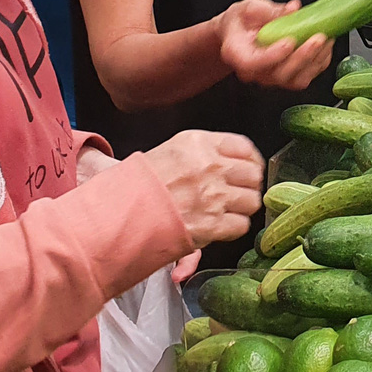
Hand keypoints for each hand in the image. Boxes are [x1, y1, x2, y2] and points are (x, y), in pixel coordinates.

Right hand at [140, 129, 262, 247]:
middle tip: (237, 193)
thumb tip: (235, 158)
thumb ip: (204, 152)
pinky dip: (234, 228)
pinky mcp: (212, 224)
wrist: (118, 212)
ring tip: (226, 210)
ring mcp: (213, 196)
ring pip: (252, 201)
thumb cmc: (139, 184)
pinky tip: (220, 226)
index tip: (248, 168)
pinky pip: (241, 225)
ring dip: (242, 207)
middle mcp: (209, 166)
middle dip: (248, 185)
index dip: (250, 160)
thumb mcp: (170, 152)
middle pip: (253, 174)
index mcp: (198, 143)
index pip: (244, 146)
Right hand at [215, 0, 334, 91]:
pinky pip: (305, 77)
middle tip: (319, 37)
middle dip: (302, 56)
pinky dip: (319, 63)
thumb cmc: (241, 21)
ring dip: (315, 60)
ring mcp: (271, 78)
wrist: (240, 32)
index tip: (289, 41)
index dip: (273, 55)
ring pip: (295, 80)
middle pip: (279, 74)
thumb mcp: (248, 8)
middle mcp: (254, 72)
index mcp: (238, 54)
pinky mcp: (286, 78)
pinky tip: (326, 46)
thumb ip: (268, 10)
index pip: (253, 63)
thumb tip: (293, 9)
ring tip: (327, 38)